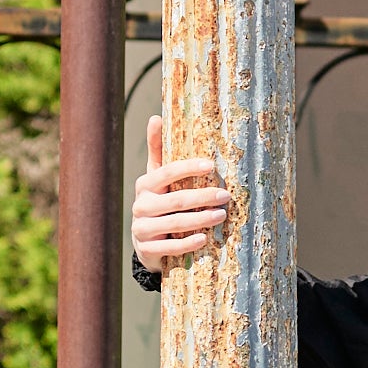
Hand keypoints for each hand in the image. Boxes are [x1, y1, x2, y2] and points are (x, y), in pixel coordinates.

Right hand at [133, 114, 233, 276]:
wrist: (146, 241)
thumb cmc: (158, 201)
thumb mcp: (157, 177)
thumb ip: (158, 150)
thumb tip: (155, 116)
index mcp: (145, 185)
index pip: (166, 173)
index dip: (188, 168)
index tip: (212, 165)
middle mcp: (141, 206)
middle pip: (175, 200)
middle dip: (203, 197)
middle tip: (226, 195)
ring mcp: (142, 229)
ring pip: (174, 224)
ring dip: (201, 219)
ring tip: (222, 215)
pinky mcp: (147, 250)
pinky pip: (170, 248)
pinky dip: (188, 244)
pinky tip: (205, 238)